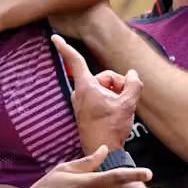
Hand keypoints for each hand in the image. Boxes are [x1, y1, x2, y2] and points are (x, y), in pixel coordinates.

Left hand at [51, 33, 141, 152]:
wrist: (103, 151)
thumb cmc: (112, 128)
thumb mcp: (128, 103)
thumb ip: (133, 84)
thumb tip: (133, 74)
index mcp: (86, 86)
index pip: (75, 60)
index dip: (65, 47)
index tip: (54, 37)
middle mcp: (81, 92)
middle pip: (104, 76)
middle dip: (118, 84)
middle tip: (126, 99)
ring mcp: (83, 101)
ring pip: (105, 87)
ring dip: (117, 94)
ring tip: (122, 108)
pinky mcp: (87, 109)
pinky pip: (102, 96)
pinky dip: (112, 100)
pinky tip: (118, 112)